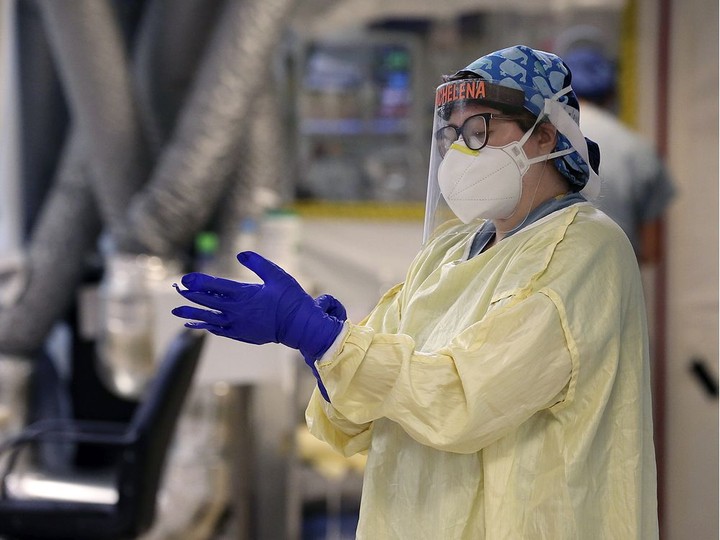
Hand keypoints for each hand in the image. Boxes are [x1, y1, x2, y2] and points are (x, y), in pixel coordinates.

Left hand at [172, 251, 343, 360]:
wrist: (300, 327)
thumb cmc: (291, 299)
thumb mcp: (277, 275)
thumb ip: (258, 263)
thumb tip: (240, 253)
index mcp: (244, 295)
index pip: (215, 286)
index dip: (199, 281)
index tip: (185, 279)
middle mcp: (237, 311)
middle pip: (208, 302)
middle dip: (191, 295)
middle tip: (177, 289)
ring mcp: (238, 325)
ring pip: (209, 318)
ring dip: (193, 314)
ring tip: (177, 312)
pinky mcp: (242, 334)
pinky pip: (219, 330)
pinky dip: (206, 326)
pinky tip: (198, 325)